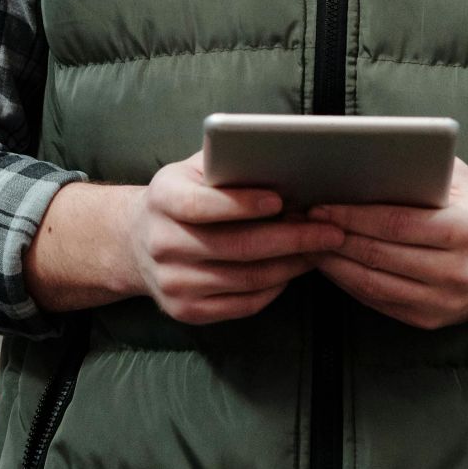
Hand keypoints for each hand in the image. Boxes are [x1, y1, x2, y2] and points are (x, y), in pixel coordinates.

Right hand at [128, 152, 345, 324]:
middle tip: (329, 231)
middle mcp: (161, 243)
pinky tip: (291, 271)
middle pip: (235, 246)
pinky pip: (243, 304)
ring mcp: (172, 282)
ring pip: (246, 278)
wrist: (138, 242)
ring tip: (318, 249)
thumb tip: (278, 159)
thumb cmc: (182, 197)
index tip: (281, 201)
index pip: (200, 205)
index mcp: (162, 199)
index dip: (242, 204)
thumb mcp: (193, 171)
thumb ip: (226, 164)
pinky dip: (275, 288)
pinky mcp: (185, 310)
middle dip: (291, 239)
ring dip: (291, 265)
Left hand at [311, 158, 467, 329]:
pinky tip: (329, 262)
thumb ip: (418, 167)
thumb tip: (359, 157)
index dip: (351, 216)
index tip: (318, 205)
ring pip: (373, 283)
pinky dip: (348, 282)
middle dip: (334, 237)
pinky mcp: (433, 320)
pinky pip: (379, 301)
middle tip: (300, 222)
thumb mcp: (459, 178)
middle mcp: (460, 271)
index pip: (395, 224)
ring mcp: (447, 302)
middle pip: (379, 255)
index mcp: (467, 230)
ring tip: (306, 241)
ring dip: (332, 263)